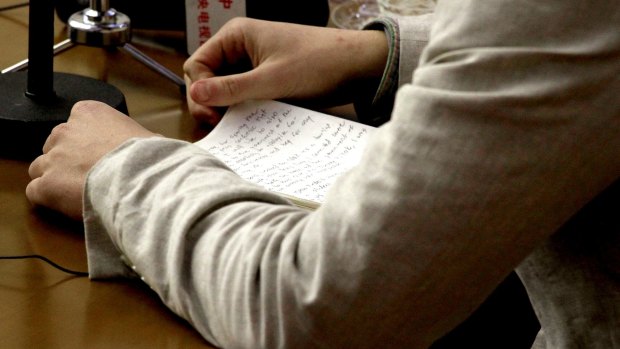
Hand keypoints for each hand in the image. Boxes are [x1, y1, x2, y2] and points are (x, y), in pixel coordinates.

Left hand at [26, 100, 157, 219]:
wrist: (139, 179)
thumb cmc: (148, 157)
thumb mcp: (149, 137)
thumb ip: (134, 138)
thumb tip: (148, 147)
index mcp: (89, 113)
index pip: (76, 121)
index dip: (86, 140)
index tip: (98, 152)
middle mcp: (65, 131)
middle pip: (55, 145)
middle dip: (67, 159)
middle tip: (88, 174)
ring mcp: (52, 159)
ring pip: (39, 167)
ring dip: (54, 178)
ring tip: (75, 193)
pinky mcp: (46, 185)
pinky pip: (34, 191)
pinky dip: (46, 198)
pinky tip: (65, 205)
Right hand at [183, 18, 387, 124]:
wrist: (357, 66)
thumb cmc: (318, 62)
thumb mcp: (272, 79)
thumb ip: (233, 88)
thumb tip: (195, 95)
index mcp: (236, 36)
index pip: (198, 64)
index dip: (199, 90)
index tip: (213, 116)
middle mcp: (240, 49)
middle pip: (208, 79)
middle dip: (210, 102)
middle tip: (222, 125)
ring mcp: (253, 65)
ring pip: (226, 90)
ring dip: (227, 109)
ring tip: (236, 127)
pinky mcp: (267, 81)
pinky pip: (245, 97)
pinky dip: (244, 110)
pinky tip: (250, 124)